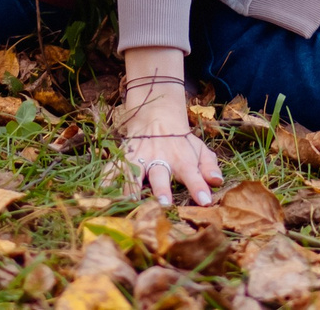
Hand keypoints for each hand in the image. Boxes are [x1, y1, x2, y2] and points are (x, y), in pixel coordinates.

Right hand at [117, 56, 223, 207]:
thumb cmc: (180, 141)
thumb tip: (218, 181)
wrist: (155, 115)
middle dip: (162, 189)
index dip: (198, 186)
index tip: (205, 201)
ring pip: (134, 172)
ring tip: (130, 203)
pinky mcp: (123, 157)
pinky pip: (112, 169)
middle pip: (160, 174)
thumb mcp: (198, 149)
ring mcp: (139, 157)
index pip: (192, 173)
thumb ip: (209, 166)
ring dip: (132, 187)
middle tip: (164, 204)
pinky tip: (101, 193)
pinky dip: (106, 180)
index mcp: (181, 158)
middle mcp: (159, 158)